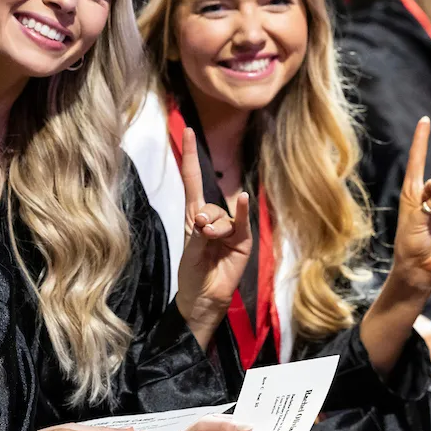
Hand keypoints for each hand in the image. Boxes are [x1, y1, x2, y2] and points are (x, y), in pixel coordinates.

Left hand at [175, 128, 252, 348]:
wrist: (203, 298)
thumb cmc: (193, 272)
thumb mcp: (190, 250)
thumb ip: (200, 232)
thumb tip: (209, 218)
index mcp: (194, 215)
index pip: (193, 179)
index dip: (190, 156)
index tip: (188, 131)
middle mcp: (213, 218)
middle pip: (207, 204)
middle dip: (203, 220)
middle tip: (201, 236)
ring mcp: (230, 228)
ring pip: (222, 215)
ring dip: (215, 229)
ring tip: (212, 245)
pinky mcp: (243, 241)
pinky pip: (241, 222)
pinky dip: (240, 211)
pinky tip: (243, 199)